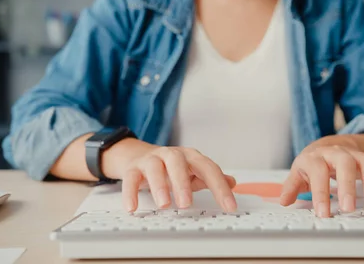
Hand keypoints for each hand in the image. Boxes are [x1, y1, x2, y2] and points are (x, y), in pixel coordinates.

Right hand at [120, 146, 236, 212]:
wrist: (139, 155)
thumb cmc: (170, 167)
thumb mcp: (192, 171)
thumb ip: (210, 177)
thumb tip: (232, 182)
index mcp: (190, 157)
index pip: (208, 168)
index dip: (220, 187)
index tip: (229, 206)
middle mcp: (171, 155)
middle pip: (178, 162)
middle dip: (182, 182)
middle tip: (186, 204)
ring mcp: (151, 160)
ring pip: (154, 168)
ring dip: (159, 186)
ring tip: (164, 204)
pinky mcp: (133, 168)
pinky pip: (130, 178)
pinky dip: (131, 192)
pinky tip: (133, 208)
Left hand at [279, 143, 363, 217]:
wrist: (326, 146)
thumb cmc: (312, 164)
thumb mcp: (298, 173)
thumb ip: (291, 187)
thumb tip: (284, 200)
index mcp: (315, 157)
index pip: (317, 172)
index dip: (320, 193)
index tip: (323, 214)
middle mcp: (336, 153)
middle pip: (344, 163)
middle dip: (347, 186)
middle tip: (349, 209)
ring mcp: (355, 155)